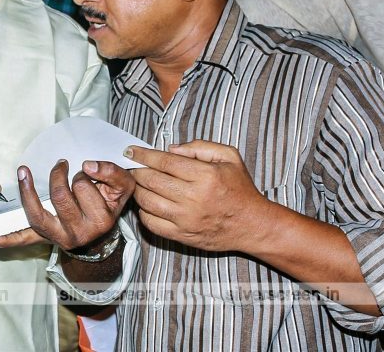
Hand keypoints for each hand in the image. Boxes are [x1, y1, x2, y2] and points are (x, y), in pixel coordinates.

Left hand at [0, 159, 133, 248]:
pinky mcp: (44, 238)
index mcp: (100, 221)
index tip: (88, 172)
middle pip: (60, 196)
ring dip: (28, 192)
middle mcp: (78, 234)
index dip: (83, 173)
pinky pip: (24, 240)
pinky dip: (7, 240)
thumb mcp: (124, 186)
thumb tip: (88, 165)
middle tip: (64, 168)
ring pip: (38, 213)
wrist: (105, 229)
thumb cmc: (111, 202)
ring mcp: (58, 238)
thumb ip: (112, 172)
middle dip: (60, 176)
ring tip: (24, 173)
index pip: (83, 186)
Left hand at [130, 141, 274, 252]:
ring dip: (138, 190)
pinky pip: (152, 224)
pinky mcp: (182, 236)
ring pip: (147, 202)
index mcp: (205, 176)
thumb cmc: (240, 189)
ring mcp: (186, 219)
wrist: (252, 225)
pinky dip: (143, 212)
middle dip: (137, 170)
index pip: (164, 161)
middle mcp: (194, 198)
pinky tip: (147, 203)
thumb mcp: (229, 157)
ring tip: (139, 183)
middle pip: (151, 180)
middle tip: (133, 166)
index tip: (131, 151)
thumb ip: (200, 147)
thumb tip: (170, 149)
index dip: (143, 154)